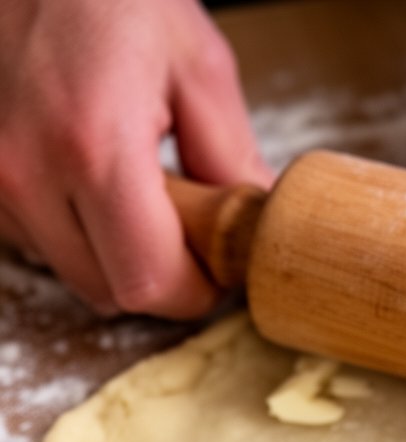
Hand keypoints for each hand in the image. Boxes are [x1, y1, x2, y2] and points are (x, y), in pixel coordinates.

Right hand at [0, 0, 272, 317]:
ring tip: (139, 194)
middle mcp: (28, 172)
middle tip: (190, 234)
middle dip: (162, 278)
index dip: (195, 291)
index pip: (149, 281)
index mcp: (91, 146)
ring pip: (75, 275)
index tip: (218, 268)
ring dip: (117, 257)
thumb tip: (256, 225)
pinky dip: (78, 234)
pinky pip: (41, 244)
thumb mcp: (196, 64)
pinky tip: (93, 184)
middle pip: (111, 293)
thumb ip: (232, 158)